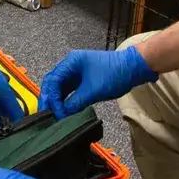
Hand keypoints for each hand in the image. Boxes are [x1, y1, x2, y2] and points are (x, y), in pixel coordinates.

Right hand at [39, 48, 156, 119]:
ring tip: (53, 116)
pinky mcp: (82, 79)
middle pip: (52, 83)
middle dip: (49, 99)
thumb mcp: (93, 91)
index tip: (54, 114)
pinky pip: (69, 90)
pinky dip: (65, 100)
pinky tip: (63, 110)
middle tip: (46, 115)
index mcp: (71, 62)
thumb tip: (62, 115)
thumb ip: (75, 103)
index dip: (51, 98)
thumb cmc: (114, 74)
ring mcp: (76, 71)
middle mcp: (70, 65)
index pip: (53, 81)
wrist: (133, 68)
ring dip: (56, 100)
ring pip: (60, 87)